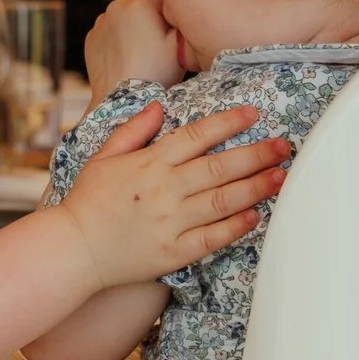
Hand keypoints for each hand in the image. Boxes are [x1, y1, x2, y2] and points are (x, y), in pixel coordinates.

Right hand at [56, 102, 289, 289]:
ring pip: (222, 200)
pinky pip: (212, 238)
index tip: (252, 113)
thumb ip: (133, 131)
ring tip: (280, 176)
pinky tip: (255, 216)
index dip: (227, 122)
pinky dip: (235, 227)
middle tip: (284, 146)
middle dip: (256, 154)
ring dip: (255, 187)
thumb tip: (159, 106)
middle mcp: (164, 190)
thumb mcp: (103, 156)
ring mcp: (171, 222)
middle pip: (219, 167)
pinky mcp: (174, 252)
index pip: (196, 136)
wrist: (74, 249)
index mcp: (149, 163)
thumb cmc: (88, 201)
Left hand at [86, 0, 184, 93]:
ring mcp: (100, 23)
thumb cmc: (156, 75)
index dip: (174, 8)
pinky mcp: (91, 38)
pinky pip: (111, 32)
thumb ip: (182, 17)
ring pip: (126, 18)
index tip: (176, 28)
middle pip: (144, 4)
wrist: (122, 104)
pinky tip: (128, 59)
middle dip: (153, 19)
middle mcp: (116, 7)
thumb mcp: (181, 44)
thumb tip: (181, 5)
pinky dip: (119, 40)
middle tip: (161, 46)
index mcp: (139, 4)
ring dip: (135, 29)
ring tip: (143, 55)